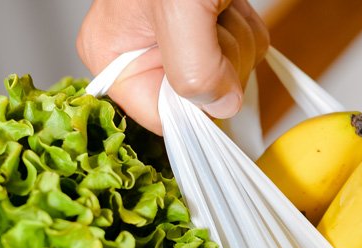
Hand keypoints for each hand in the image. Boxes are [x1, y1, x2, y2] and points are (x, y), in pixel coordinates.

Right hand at [77, 0, 268, 134]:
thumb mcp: (179, 7)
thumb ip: (192, 69)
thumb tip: (217, 107)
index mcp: (113, 55)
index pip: (163, 121)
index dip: (199, 107)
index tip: (213, 71)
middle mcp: (141, 52)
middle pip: (202, 99)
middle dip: (223, 59)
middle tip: (211, 15)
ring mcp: (178, 40)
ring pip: (229, 75)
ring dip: (238, 38)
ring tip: (218, 1)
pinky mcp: (207, 26)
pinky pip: (243, 49)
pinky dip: (248, 25)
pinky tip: (229, 2)